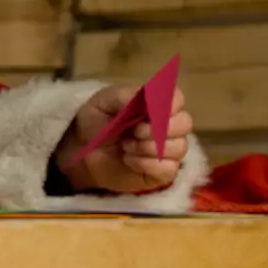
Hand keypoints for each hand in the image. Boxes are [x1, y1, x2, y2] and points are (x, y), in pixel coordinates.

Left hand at [55, 85, 192, 193]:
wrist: (83, 151)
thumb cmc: (96, 121)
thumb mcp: (104, 101)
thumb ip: (125, 95)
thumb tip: (149, 95)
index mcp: (155, 103)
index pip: (177, 98)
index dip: (169, 104)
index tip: (149, 110)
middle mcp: (168, 125)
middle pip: (185, 123)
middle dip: (158, 128)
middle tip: (134, 131)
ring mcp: (168, 150)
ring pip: (179, 147)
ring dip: (148, 146)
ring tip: (126, 145)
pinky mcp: (163, 172)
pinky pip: (169, 168)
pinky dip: (146, 163)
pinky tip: (128, 159)